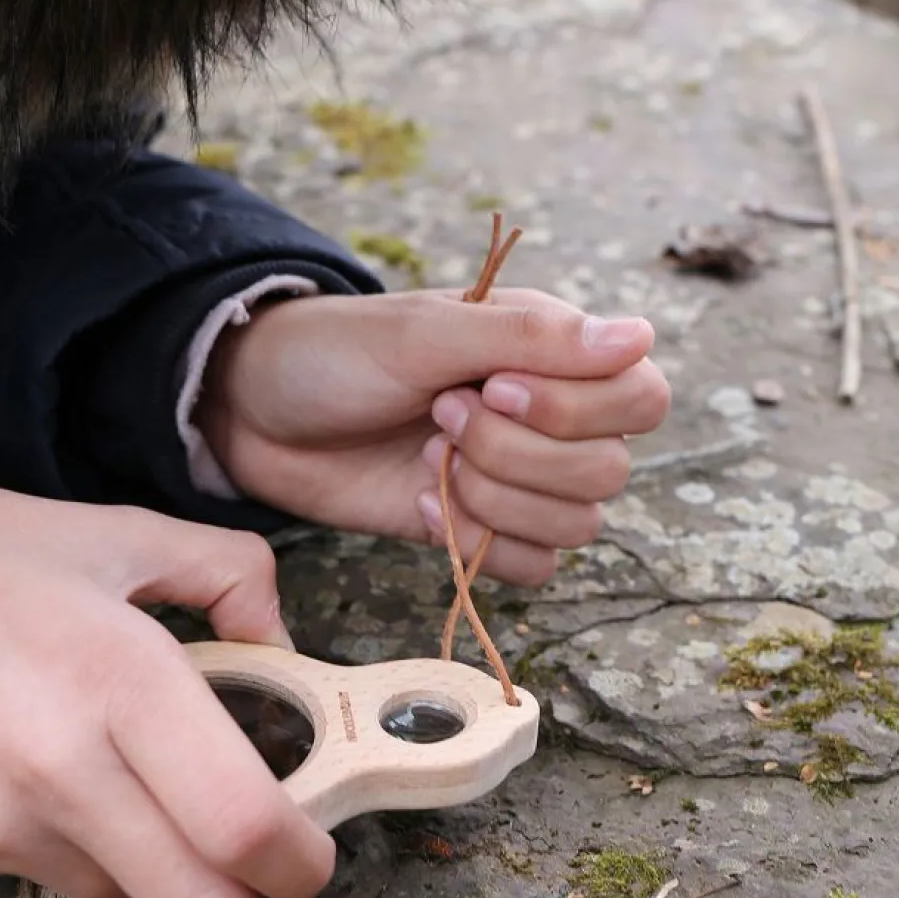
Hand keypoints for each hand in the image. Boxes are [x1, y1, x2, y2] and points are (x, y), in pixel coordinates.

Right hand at [0, 445, 334, 897]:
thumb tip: (285, 639)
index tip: (312, 848)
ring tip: (141, 782)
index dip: (301, 858)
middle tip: (252, 840)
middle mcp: (56, 769)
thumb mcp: (121, 533)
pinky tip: (61, 777)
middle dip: (251, 894)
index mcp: (117, 677)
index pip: (240, 825)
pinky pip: (59, 883)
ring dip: (166, 868)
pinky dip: (91, 850)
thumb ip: (232, 574)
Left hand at [194, 288, 670, 586]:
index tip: (491, 386)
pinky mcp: (483, 530)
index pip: (642, 396)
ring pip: (577, 525)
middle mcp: (551, 420)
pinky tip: (424, 505)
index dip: (578, 408)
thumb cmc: (337, 354)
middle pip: (609, 471)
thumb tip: (640, 336)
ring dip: (496, 499)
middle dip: (516, 454)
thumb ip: (532, 339)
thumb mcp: (426, 331)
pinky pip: (532, 565)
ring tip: (428, 457)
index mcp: (554, 354)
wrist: (256, 414)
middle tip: (440, 415)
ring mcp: (517, 481)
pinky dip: (480, 543)